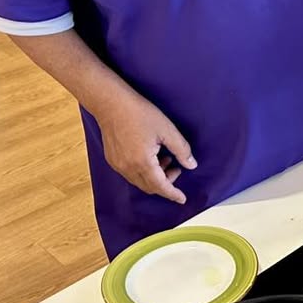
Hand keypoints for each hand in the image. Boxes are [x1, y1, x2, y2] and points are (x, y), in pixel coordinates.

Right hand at [95, 88, 197, 202]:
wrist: (111, 103)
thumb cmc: (139, 113)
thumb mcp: (166, 129)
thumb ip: (181, 149)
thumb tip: (191, 165)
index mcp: (143, 162)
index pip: (161, 187)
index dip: (173, 194)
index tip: (182, 199)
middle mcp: (128, 168)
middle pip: (150, 187)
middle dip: (165, 183)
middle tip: (176, 168)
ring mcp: (118, 165)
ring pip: (139, 181)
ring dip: (154, 177)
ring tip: (164, 159)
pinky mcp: (112, 160)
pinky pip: (130, 174)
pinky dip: (143, 172)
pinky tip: (150, 156)